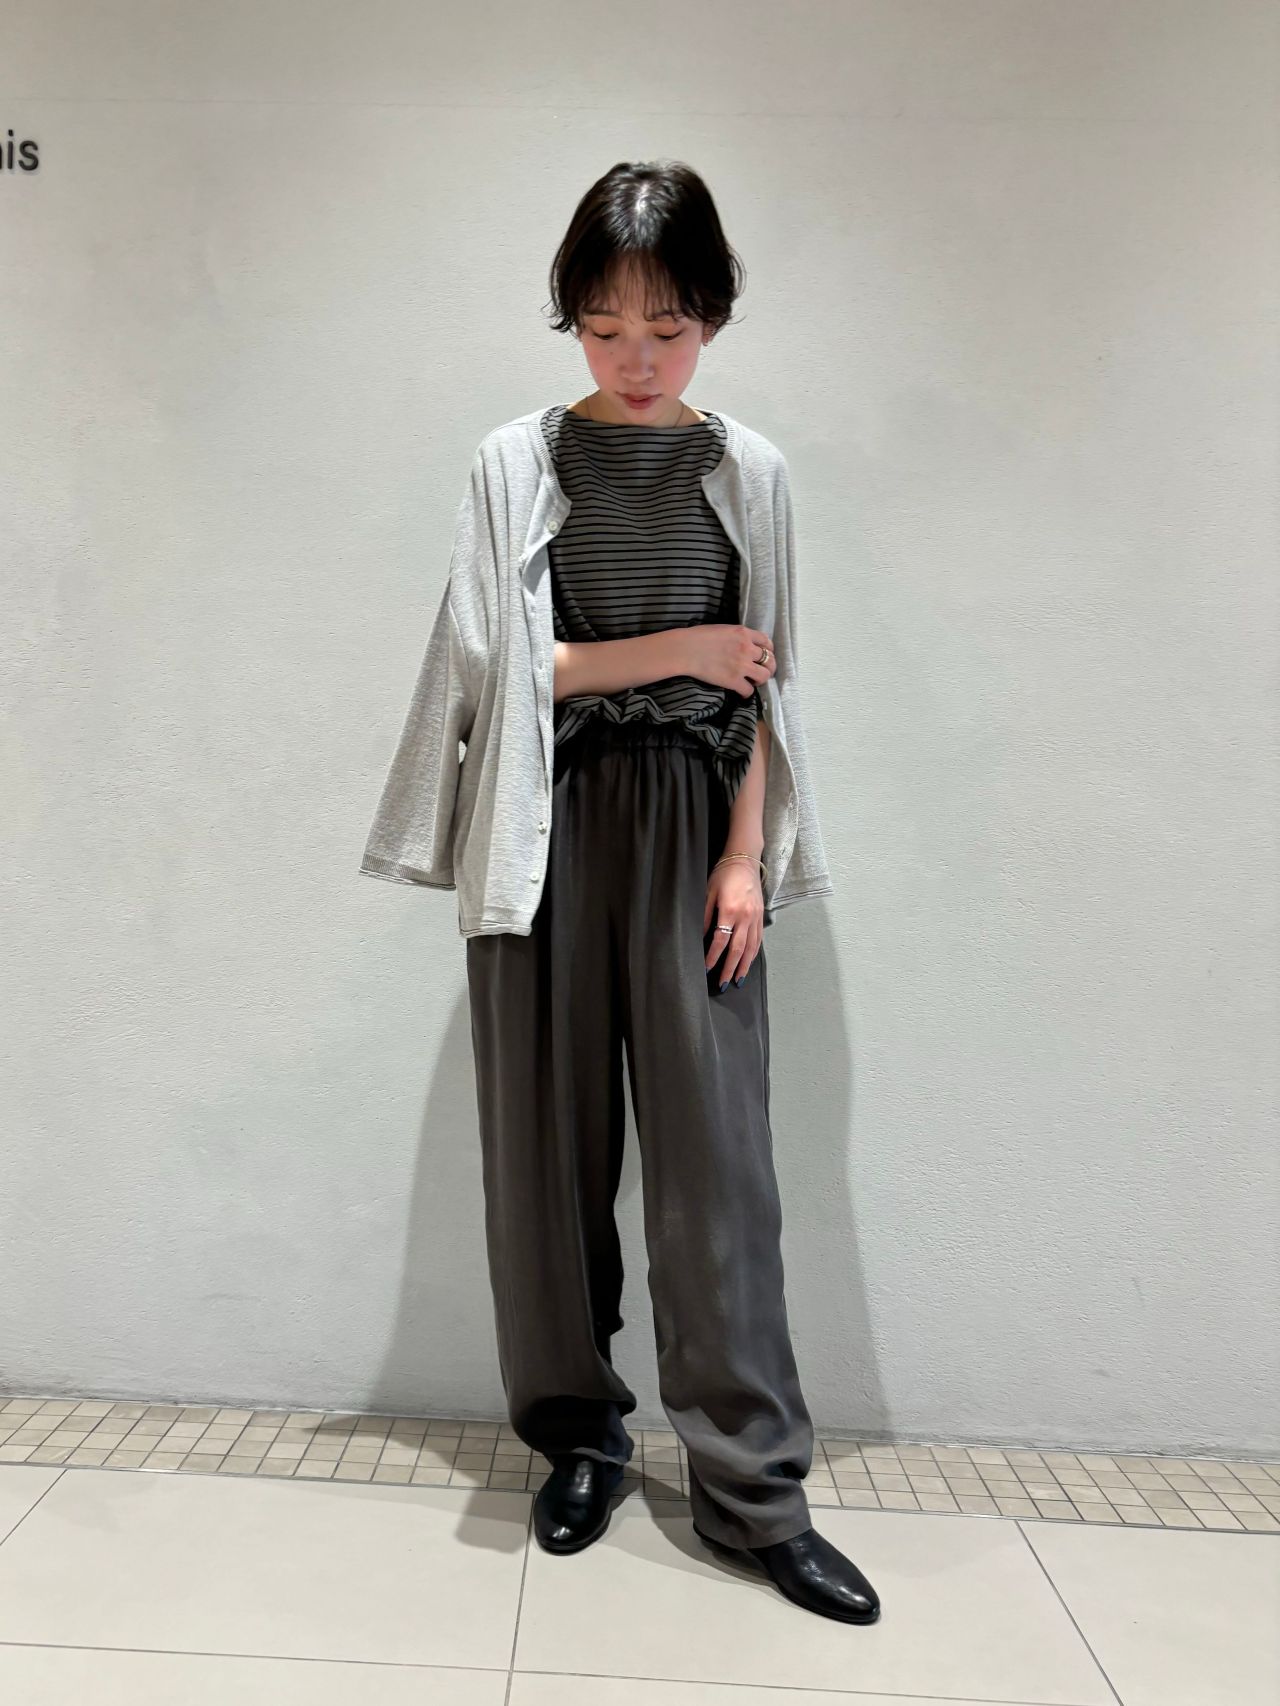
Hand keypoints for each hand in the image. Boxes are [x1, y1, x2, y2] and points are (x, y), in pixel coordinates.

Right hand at [674, 624, 776, 697]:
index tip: (765, 655)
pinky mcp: (733, 680)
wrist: (685, 650)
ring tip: (753, 682)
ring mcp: (742, 665)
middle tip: (762, 672)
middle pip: (770, 660)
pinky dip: (747, 693)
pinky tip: (741, 691)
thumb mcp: (724, 629)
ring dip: (760, 680)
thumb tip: (743, 644)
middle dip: (769, 667)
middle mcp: (747, 648)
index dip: (768, 650)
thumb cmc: (698, 637)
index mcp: (744, 633)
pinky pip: (749, 691)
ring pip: (764, 676)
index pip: (767, 642)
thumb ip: (738, 636)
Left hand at [703, 857, 764, 989]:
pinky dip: (753, 954)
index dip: (713, 957)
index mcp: (730, 911)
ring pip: (751, 948)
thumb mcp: (708, 893)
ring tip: (738, 980)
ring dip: (744, 966)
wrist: (744, 860)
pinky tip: (748, 962)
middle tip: (723, 984)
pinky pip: (758, 940)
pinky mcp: (761, 916)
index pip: (721, 941)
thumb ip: (705, 916)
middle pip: (738, 950)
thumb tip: (700, 937)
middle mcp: (746, 917)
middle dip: (730, 969)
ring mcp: (756, 918)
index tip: (706, 969)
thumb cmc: (723, 874)